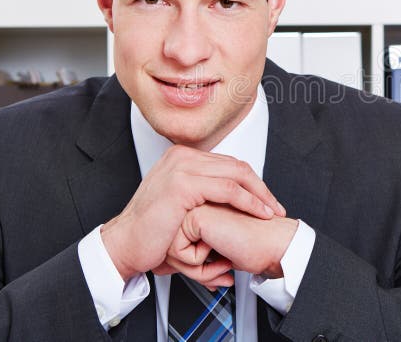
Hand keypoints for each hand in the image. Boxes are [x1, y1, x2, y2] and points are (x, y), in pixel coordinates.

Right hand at [100, 145, 285, 280]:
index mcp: (181, 157)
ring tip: (271, 211)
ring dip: (260, 195)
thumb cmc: (151, 230)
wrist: (125, 244)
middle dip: (260, 187)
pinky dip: (249, 202)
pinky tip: (259, 213)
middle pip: (236, 165)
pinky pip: (229, 190)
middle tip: (274, 206)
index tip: (265, 200)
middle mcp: (182, 156)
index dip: (251, 181)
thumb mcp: (179, 201)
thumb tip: (227, 193)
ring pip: (236, 175)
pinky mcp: (184, 184)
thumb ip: (200, 190)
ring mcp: (182, 168)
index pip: (228, 162)